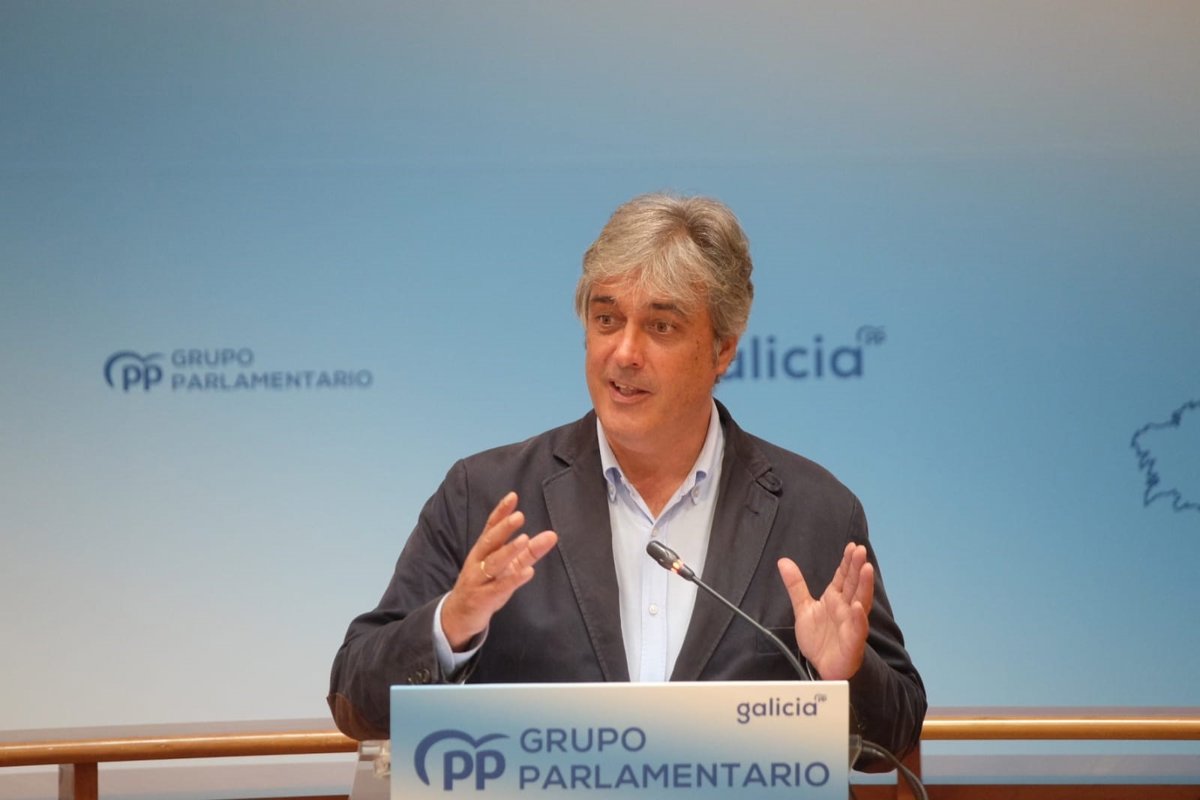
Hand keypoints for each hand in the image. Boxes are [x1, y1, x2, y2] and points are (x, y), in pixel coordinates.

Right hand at [440, 491, 558, 650]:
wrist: (459, 616)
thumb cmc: (485, 586)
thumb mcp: (506, 567)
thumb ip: (528, 551)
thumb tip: (551, 535)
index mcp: (482, 550)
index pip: (490, 527)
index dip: (501, 512)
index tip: (513, 496)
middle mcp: (478, 562)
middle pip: (490, 541)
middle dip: (503, 528)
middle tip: (519, 516)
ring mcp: (478, 580)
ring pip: (493, 563)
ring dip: (508, 551)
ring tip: (524, 539)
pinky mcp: (483, 599)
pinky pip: (498, 588)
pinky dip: (513, 579)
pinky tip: (528, 572)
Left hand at [777, 542, 873, 679]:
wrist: (822, 667)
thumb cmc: (819, 638)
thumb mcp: (803, 608)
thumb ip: (796, 585)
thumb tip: (783, 561)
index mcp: (835, 598)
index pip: (843, 576)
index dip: (848, 562)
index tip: (852, 546)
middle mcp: (846, 608)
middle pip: (853, 584)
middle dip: (857, 567)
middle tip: (861, 550)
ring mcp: (851, 623)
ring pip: (859, 602)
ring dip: (864, 586)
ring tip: (867, 570)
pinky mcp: (852, 641)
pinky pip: (857, 628)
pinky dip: (858, 617)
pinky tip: (856, 606)